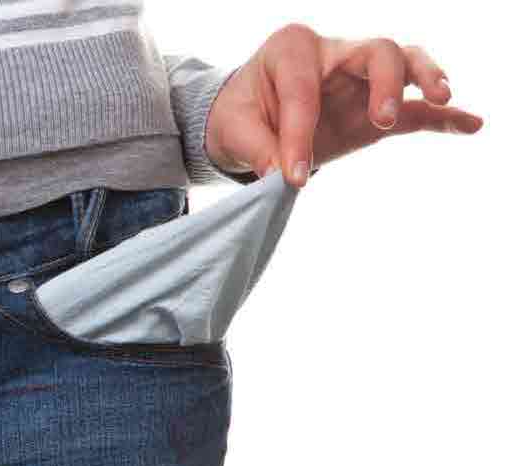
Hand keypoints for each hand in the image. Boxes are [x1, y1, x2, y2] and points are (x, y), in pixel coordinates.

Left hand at [204, 23, 484, 186]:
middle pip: (376, 52)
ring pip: (404, 65)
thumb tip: (279, 176)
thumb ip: (257, 149)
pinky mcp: (378, 108)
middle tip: (381, 119)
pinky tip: (471, 124)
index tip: (293, 175)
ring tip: (439, 99)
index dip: (298, 134)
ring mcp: (362, 80)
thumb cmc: (241, 115)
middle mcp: (334, 55)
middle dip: (385, 82)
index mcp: (291, 50)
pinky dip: (444, 117)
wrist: (250, 120)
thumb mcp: (233, 130)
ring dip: (424, 79)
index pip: (303, 90)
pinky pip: (416, 110)